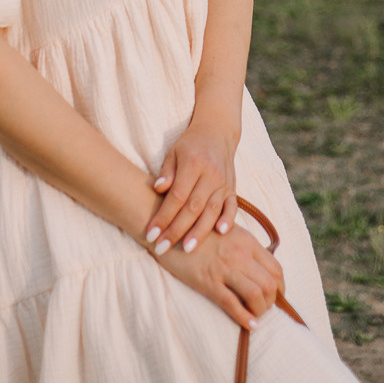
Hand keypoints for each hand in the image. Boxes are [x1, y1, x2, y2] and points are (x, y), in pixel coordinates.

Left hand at [145, 122, 237, 255]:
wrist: (217, 132)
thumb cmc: (190, 145)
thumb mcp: (174, 152)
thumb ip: (167, 172)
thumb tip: (158, 188)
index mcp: (193, 164)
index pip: (177, 196)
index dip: (164, 216)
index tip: (151, 234)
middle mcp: (211, 174)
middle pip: (193, 207)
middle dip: (176, 230)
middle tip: (161, 248)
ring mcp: (224, 182)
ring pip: (212, 211)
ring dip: (199, 232)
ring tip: (187, 250)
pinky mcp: (232, 189)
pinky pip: (232, 207)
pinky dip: (228, 220)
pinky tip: (221, 233)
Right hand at [156, 223, 283, 331]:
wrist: (169, 228)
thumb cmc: (199, 231)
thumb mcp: (228, 232)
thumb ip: (245, 247)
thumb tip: (260, 269)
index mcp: (247, 241)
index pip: (276, 268)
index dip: (280, 288)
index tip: (275, 297)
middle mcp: (240, 254)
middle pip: (270, 284)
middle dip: (271, 302)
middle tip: (264, 309)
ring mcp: (224, 268)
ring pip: (256, 295)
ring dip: (260, 311)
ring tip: (255, 316)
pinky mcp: (208, 281)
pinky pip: (232, 304)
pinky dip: (244, 318)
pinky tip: (248, 324)